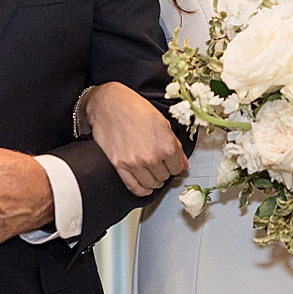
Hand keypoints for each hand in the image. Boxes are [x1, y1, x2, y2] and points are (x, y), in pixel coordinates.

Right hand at [80, 82, 188, 196]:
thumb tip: (183, 163)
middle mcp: (151, 156)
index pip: (177, 168)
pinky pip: (134, 187)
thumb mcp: (162, 122)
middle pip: (165, 177)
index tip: (171, 162)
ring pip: (151, 184)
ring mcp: (134, 163)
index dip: (175, 164)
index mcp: (166, 144)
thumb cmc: (135, 108)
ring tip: (152, 171)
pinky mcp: (119, 166)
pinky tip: (145, 186)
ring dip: (154, 180)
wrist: (109, 104)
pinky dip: (142, 190)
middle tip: (159, 162)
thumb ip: (175, 145)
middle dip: (164, 170)